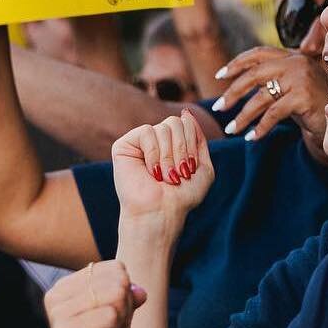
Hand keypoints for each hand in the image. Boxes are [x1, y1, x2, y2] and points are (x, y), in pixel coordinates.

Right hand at [43, 261, 143, 327]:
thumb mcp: (121, 315)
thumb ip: (127, 292)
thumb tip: (140, 291)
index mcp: (64, 287)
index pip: (115, 267)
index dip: (124, 295)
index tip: (109, 320)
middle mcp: (55, 296)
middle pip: (116, 278)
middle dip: (123, 307)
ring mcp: (58, 315)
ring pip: (115, 293)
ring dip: (119, 320)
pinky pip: (111, 314)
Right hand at [111, 111, 213, 240]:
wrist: (161, 215)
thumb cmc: (181, 197)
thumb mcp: (203, 168)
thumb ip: (199, 139)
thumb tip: (186, 112)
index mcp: (172, 142)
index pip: (186, 122)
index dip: (191, 144)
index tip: (189, 169)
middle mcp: (156, 139)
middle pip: (176, 121)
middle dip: (182, 150)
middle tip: (178, 174)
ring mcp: (139, 142)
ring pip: (163, 128)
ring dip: (169, 157)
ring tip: (165, 177)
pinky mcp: (124, 145)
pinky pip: (147, 132)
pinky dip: (154, 154)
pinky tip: (152, 172)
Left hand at [211, 44, 327, 146]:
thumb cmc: (314, 105)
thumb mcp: (293, 88)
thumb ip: (274, 81)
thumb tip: (238, 86)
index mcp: (291, 56)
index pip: (258, 53)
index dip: (237, 63)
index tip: (220, 76)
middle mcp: (295, 63)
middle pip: (255, 74)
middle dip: (233, 92)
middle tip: (219, 107)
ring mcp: (300, 79)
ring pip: (261, 97)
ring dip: (243, 116)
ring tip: (232, 129)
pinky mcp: (303, 98)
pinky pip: (273, 114)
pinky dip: (260, 127)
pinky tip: (252, 138)